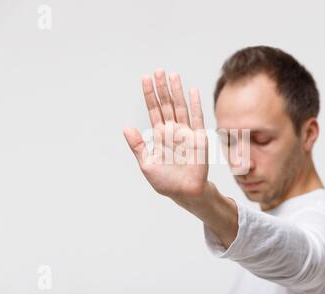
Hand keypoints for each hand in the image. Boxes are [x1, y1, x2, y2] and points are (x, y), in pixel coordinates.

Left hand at [123, 69, 208, 198]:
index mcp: (159, 135)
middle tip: (159, 71)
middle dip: (162, 87)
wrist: (185, 191)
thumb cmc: (165, 181)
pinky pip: (197, 118)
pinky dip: (195, 104)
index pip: (153, 110)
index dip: (150, 95)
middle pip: (166, 104)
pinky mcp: (198, 137)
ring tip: (173, 75)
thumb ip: (138, 146)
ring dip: (177, 91)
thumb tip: (126, 128)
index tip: (146, 78)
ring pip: (180, 107)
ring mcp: (186, 132)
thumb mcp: (147, 164)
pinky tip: (192, 91)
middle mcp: (172, 130)